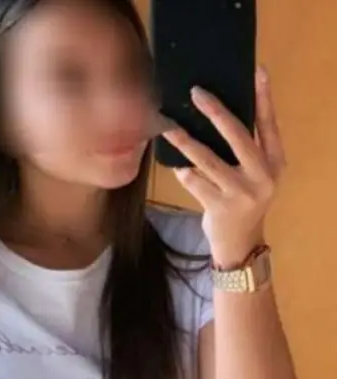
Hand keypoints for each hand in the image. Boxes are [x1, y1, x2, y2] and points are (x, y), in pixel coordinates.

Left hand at [162, 66, 285, 267]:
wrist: (240, 243)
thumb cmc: (243, 201)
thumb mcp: (256, 176)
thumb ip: (248, 150)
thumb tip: (220, 113)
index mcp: (275, 163)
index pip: (269, 124)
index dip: (263, 98)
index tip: (256, 70)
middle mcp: (262, 177)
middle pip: (238, 136)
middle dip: (216, 112)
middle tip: (196, 93)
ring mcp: (241, 193)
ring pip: (208, 160)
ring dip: (185, 141)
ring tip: (168, 126)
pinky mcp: (220, 207)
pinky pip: (195, 182)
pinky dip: (184, 172)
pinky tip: (176, 166)